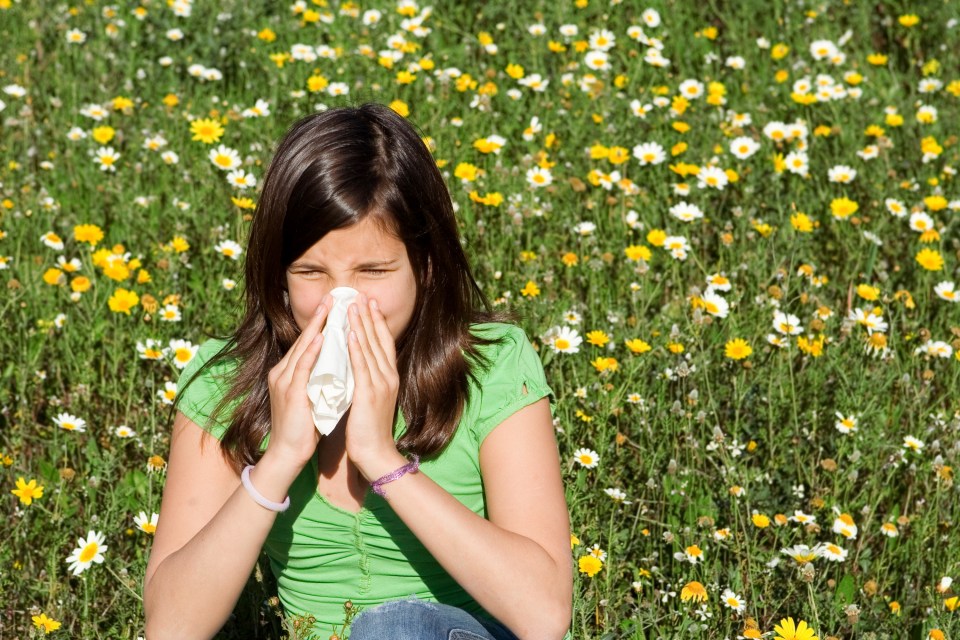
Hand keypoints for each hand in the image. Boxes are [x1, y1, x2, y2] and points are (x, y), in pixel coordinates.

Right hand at [265, 296, 330, 466]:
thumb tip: (338, 365)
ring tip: (330, 308)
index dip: (321, 324)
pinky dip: (312, 351)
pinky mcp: (290, 392)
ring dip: (317, 326)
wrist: (288, 454)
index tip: (336, 306)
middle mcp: (283, 372)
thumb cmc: (304, 428)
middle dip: (320, 317)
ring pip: (303, 348)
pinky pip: (302, 367)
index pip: (307, 343)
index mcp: (289, 373)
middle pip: (304, 339)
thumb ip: (320, 379)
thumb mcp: (313, 396)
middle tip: (334, 296)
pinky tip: (322, 337)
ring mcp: (284, 381)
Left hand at [344, 294, 404, 478]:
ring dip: (362, 325)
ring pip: (370, 348)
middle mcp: (388, 377)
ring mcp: (380, 385)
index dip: (378, 322)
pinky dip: (357, 348)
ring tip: (354, 306)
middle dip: (370, 316)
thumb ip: (367, 380)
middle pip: (379, 340)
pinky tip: (351, 334)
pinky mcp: (369, 394)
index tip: (370, 303)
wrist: (375, 454)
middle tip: (361, 295)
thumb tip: (358, 365)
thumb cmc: (370, 430)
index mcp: (389, 378)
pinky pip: (362, 366)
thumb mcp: (372, 399)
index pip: (384, 343)